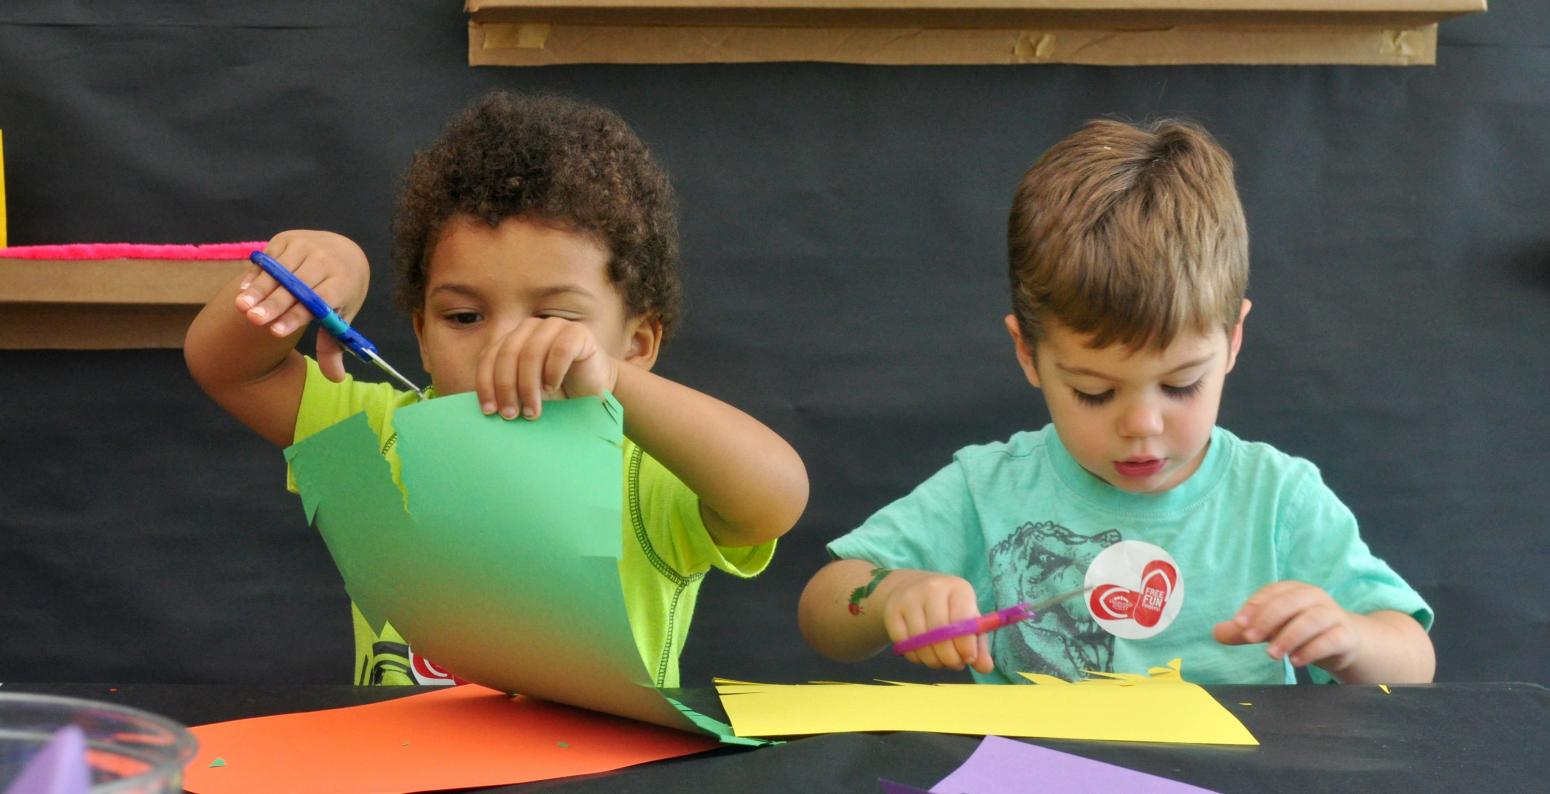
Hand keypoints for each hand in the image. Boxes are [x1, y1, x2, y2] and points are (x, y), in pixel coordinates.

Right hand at [236, 230, 369, 382]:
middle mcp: (325, 261)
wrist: (342, 250)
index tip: (275, 332)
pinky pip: (268, 258)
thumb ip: (333, 345)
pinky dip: (256, 275)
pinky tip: (243, 291)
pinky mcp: (287, 239)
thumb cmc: (339, 291)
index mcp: (342, 282)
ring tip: (241, 307)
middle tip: (254, 320)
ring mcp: (306, 247)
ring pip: (279, 271)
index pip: (319, 300)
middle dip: (274, 303)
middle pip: (296, 285)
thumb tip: (337, 379)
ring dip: (259, 289)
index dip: (296, 315)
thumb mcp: (342, 315)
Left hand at [476, 316, 618, 419]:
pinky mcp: (578, 333)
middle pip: (508, 354)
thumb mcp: (525, 392)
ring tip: (532, 411)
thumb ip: (505, 390)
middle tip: (510, 415)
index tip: (489, 411)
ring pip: (531, 353)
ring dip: (528, 386)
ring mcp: (554, 326)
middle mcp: (530, 328)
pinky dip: (552, 372)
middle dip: (506, 388)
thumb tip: (482, 409)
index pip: (489, 356)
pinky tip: (552, 388)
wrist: (595, 389)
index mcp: (512, 338)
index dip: (486, 383)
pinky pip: (560, 350)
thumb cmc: (557, 392)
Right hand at [881, 571, 993, 673]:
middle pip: (940, 633)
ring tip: (940, 661)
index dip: (966, 645)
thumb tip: (985, 668)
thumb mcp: (967, 619)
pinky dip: (915, 656)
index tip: (968, 659)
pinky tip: (923, 654)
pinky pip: (904, 643)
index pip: (962, 620)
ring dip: (932, 660)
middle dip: (949, 657)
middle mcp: (932, 588)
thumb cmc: (947, 608)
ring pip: (920, 641)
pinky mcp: (892, 610)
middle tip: (953, 664)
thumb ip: (978, 645)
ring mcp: (909, 598)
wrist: (910, 588)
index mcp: (958, 588)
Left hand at [1213, 581, 1362, 672]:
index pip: (1272, 592)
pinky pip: (1331, 639)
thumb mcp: (1271, 629)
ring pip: (1311, 620)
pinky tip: (1296, 661)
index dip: (1254, 606)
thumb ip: (1245, 631)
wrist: (1346, 643)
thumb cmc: (1301, 630)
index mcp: (1294, 590)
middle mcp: (1314, 598)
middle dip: (1267, 619)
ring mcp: (1333, 615)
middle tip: (1250, 638)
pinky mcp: (1346, 636)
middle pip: (1289, 602)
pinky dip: (1312, 649)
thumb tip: (1216, 632)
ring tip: (1271, 654)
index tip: (1238, 624)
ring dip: (1288, 637)